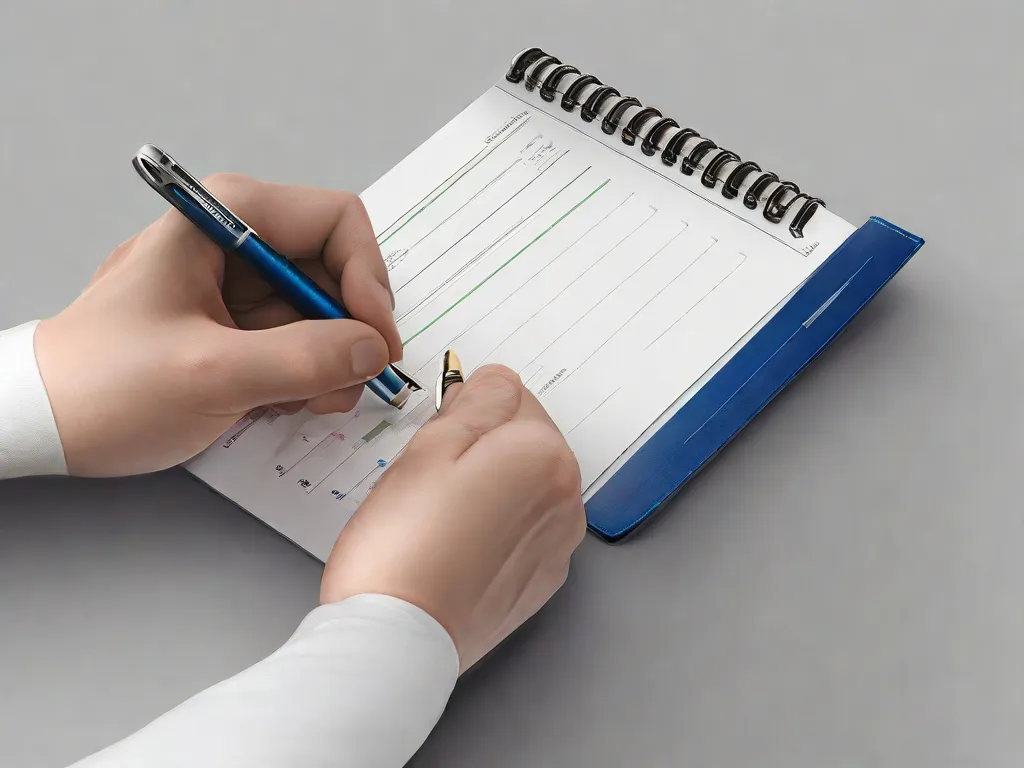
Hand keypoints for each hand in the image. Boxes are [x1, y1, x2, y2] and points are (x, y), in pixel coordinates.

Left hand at [34, 174, 401, 476]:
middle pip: (338, 271)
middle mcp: (239, 242)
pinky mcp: (241, 325)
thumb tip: (373, 350)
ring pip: (327, 312)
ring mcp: (241, 286)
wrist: (48, 422)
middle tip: (346, 384)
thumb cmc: (105, 385)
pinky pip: (304, 341)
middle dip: (350, 332)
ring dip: (331, 362)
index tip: (374, 341)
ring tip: (302, 401)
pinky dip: (309, 376)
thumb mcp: (211, 374)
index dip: (368, 280)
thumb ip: (304, 359)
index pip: (338, 221)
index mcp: (225, 218)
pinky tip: (279, 402)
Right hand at [321, 365, 586, 672]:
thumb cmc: (405, 543)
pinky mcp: (539, 582)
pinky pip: (520, 530)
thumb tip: (499, 382)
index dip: (465, 407)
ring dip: (487, 486)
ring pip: (521, 485)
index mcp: (545, 455)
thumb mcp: (433, 445)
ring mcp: (557, 545)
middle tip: (428, 477)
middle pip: (522, 441)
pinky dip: (493, 527)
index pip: (511, 395)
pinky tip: (453, 545)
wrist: (397, 640)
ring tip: (437, 515)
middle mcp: (567, 499)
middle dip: (480, 446)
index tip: (435, 434)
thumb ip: (477, 400)